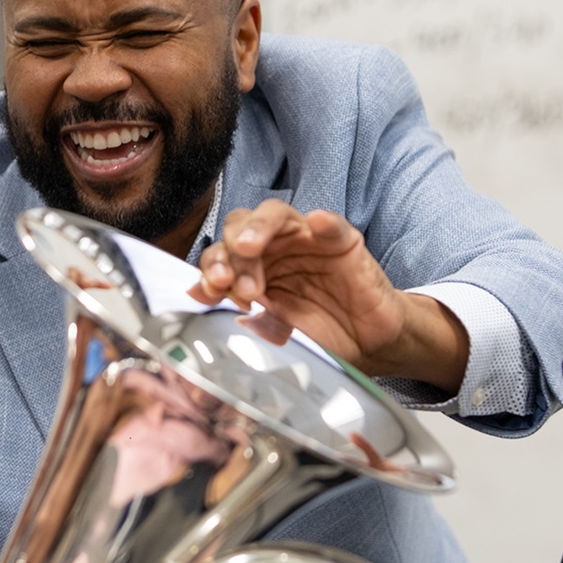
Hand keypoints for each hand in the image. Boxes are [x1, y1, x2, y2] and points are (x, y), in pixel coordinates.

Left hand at [188, 202, 467, 389]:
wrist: (367, 347)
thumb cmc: (318, 337)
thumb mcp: (274, 333)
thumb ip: (242, 315)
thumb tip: (196, 296)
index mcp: (251, 270)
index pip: (221, 255)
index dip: (209, 269)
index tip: (208, 292)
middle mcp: (274, 249)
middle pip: (239, 229)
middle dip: (229, 254)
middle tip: (233, 284)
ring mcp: (306, 241)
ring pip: (275, 215)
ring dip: (258, 228)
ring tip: (249, 247)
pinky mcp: (341, 241)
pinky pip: (331, 224)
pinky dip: (323, 222)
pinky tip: (316, 224)